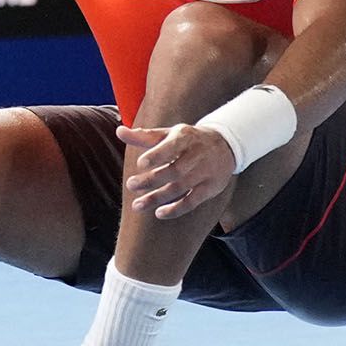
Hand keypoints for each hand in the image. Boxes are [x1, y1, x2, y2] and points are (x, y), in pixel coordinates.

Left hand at [116, 123, 236, 219]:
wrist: (226, 145)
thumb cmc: (189, 139)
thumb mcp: (169, 133)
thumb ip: (144, 136)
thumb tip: (119, 131)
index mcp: (184, 137)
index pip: (171, 146)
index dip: (157, 155)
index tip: (140, 163)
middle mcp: (196, 155)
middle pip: (174, 170)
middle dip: (152, 179)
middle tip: (131, 185)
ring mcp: (204, 172)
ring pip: (180, 187)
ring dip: (158, 198)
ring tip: (137, 205)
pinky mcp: (209, 188)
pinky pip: (192, 201)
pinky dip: (176, 209)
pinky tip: (159, 213)